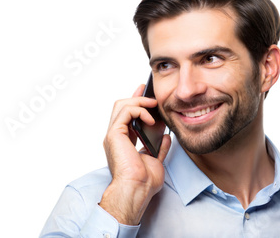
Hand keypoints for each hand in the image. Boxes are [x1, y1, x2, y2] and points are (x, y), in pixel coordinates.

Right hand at [99, 84, 170, 224]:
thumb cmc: (144, 181)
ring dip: (139, 100)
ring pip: (121, 105)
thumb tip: (165, 136)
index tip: (147, 96)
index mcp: (123, 142)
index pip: (127, 117)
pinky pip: (125, 112)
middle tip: (148, 90)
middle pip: (121, 107)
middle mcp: (116, 137)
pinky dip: (138, 110)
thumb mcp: (155, 160)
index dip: (136, 104)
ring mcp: (113, 135)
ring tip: (153, 104)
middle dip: (135, 95)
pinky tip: (150, 117)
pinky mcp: (114, 134)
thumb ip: (159, 147)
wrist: (137, 189)